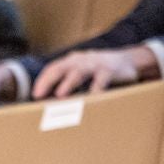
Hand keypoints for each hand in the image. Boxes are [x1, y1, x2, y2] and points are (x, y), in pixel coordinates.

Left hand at [31, 47, 148, 98]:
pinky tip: (91, 99)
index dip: (42, 80)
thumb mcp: (81, 72)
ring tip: (59, 95)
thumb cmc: (99, 71)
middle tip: (39, 95)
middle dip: (48, 81)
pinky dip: (96, 89)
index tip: (34, 94)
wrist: (129, 60)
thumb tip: (49, 103)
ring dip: (68, 83)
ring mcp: (95, 64)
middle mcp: (81, 61)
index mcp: (71, 62)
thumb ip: (67, 82)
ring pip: (78, 72)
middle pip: (60, 68)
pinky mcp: (109, 70)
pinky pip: (101, 79)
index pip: (52, 68)